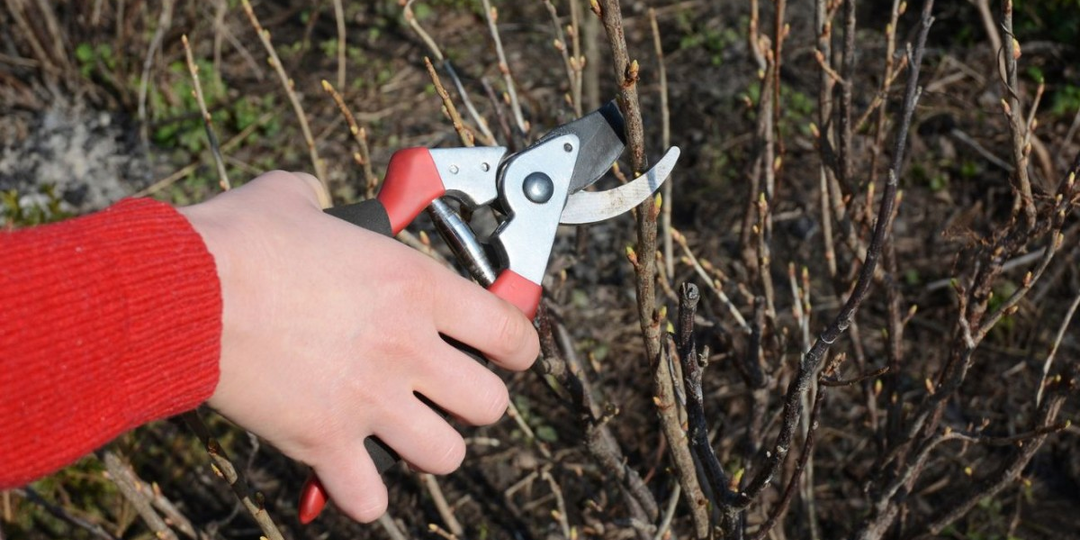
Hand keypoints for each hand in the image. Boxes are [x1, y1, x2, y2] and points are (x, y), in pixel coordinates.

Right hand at [178, 171, 538, 521]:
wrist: (180, 292)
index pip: (511, 331)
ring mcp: (369, 400)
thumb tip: (313, 201)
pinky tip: (351, 471)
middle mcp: (406, 348)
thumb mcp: (295, 198)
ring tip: (406, 429)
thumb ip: (325, 203)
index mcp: (415, 286)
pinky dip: (363, 492)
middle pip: (490, 403)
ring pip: (446, 455)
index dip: (521, 345)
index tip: (512, 350)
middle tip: (449, 388)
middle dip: (475, 399)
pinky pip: (370, 498)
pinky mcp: (324, 441)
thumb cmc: (236, 242)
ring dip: (430, 445)